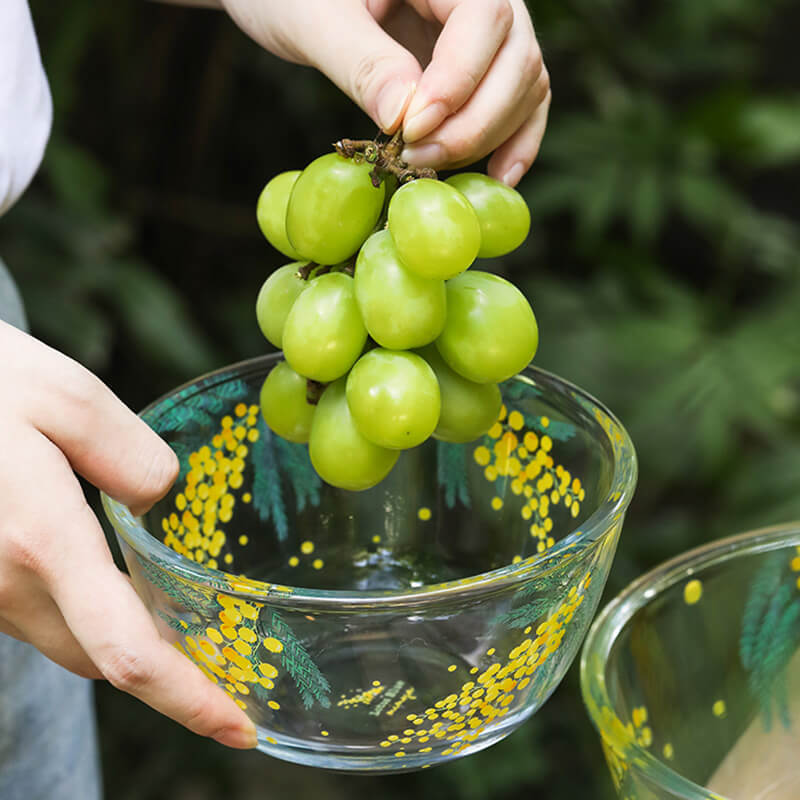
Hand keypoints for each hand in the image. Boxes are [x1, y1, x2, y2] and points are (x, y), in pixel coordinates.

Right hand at [0, 321, 256, 748]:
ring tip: (186, 619)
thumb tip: (160, 499)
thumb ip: (128, 454)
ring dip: (128, 640)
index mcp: (39, 543)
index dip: (188, 700)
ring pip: (70, 640)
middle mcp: (3, 584)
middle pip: (103, 659)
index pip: (126, 651)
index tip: (238, 727)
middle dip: (168, 672)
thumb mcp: (66, 397)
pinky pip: (41, 615)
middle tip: (229, 660)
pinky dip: (90, 615)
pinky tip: (119, 580)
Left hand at [220, 0, 549, 185]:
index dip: (457, 81)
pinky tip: (497, 177)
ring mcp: (487, 28)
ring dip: (488, 137)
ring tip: (430, 169)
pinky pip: (521, 99)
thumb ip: (362, 62)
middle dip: (472, 122)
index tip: (411, 128)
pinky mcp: (480, 63)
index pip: (484, 18)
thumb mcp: (315, 18)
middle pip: (516, 58)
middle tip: (416, 160)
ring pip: (524, 84)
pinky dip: (514, 139)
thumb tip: (404, 117)